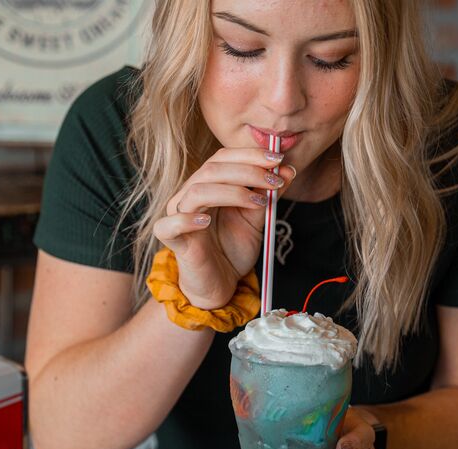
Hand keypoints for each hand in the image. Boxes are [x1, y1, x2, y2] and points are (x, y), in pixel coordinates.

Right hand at [154, 148, 296, 308]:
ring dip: (232, 192)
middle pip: (212, 169)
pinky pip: (169, 225)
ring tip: (258, 203)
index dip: (250, 155)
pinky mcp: (172, 240)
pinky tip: (206, 222)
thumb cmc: (233, 249)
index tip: (278, 159)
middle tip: (274, 181)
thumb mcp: (257, 219)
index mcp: (208, 185)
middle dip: (248, 171)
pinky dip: (187, 220)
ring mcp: (178, 215)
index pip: (223, 157)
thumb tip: (287, 170)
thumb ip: (268, 195)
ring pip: (196, 191)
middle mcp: (189, 195)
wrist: (220, 284)